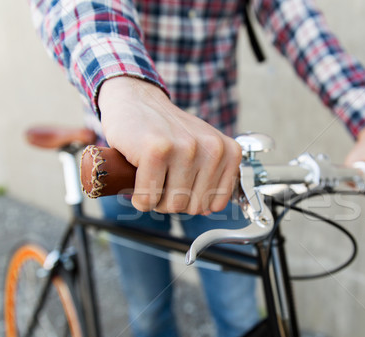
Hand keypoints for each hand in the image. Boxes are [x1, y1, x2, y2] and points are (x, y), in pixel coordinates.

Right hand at [98, 76, 242, 213]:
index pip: (215, 204)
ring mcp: (186, 148)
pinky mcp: (156, 151)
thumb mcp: (202, 149)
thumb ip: (213, 177)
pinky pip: (148, 198)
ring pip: (172, 205)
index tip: (180, 181)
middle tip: (161, 177)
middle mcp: (213, 148)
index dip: (191, 199)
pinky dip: (138, 197)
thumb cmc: (167, 131)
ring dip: (155, 199)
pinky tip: (137, 177)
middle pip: (193, 207)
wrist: (136, 98)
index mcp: (228, 151)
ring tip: (150, 175)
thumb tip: (209, 209)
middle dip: (172, 200)